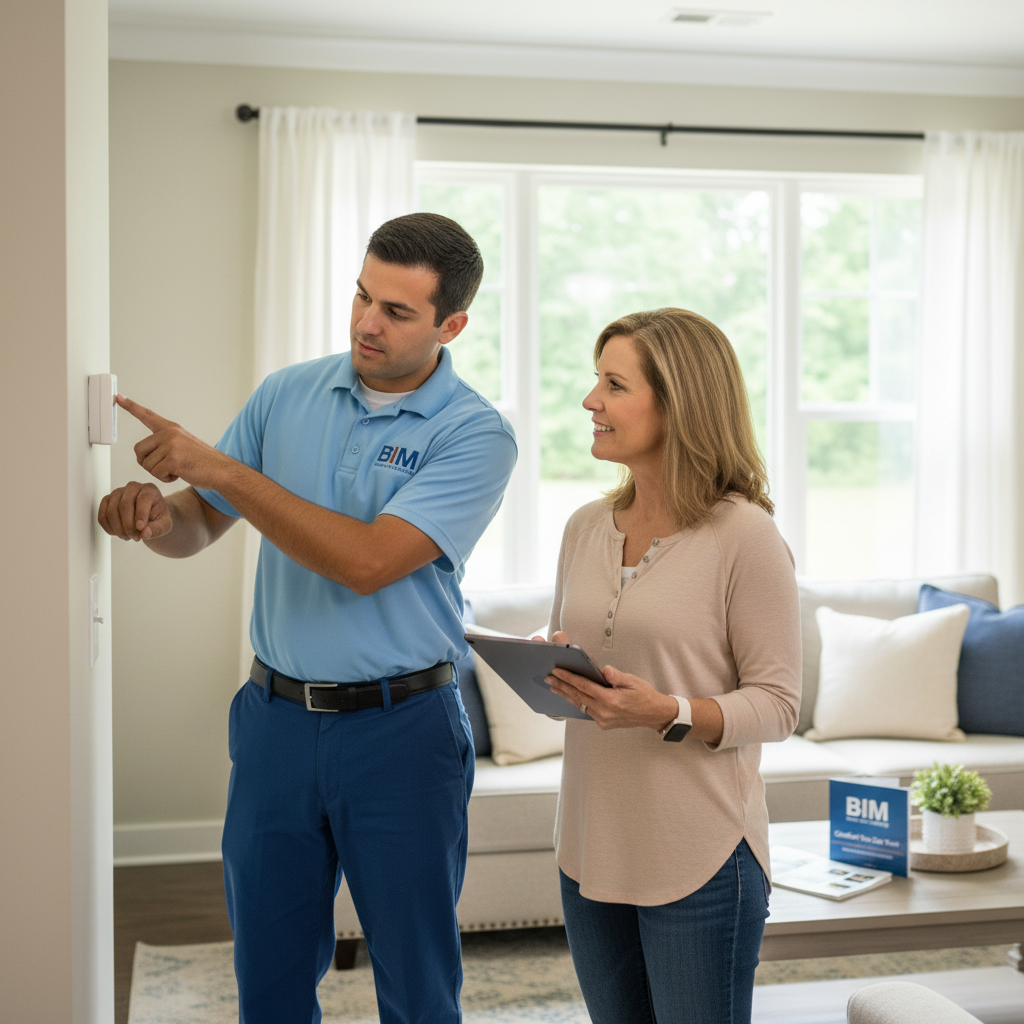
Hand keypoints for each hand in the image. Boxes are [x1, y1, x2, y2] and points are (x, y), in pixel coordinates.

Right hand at [97, 481, 171, 541]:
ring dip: (118, 528)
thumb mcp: (164, 525)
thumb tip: (144, 534)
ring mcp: (117, 492)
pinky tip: (117, 533)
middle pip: (124, 505)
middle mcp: (133, 487)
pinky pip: (103, 515)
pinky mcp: (107, 500)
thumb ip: (157, 529)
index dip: (140, 514)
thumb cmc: (157, 518)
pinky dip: (108, 527)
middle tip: (135, 538)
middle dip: (128, 525)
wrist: (148, 516)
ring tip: (127, 537)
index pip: (143, 499)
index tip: (140, 528)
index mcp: (150, 490)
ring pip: (111, 510)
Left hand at [117, 395, 230, 488]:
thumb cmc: (203, 463)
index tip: (118, 397)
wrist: (222, 471)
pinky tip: (179, 474)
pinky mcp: (173, 458)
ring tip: (177, 470)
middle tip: (166, 466)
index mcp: (172, 428)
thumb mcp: (184, 446)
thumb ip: (165, 445)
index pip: (147, 415)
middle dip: (148, 463)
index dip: (131, 406)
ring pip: (146, 464)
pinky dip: (166, 478)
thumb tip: (145, 455)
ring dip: (159, 472)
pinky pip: (155, 473)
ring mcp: (171, 444)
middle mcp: (169, 433)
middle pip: (139, 450)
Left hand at [544, 631, 677, 731]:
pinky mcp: (603, 723)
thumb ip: (616, 676)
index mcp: (610, 700)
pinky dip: (577, 702)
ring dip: (566, 694)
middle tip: (548, 677)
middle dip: (561, 685)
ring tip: (553, 686)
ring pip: (580, 704)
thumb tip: (603, 670)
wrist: (654, 714)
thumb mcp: (633, 681)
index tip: (557, 671)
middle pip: (577, 696)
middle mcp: (604, 712)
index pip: (584, 686)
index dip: (568, 678)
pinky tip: (570, 696)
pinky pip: (586, 711)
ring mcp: (603, 719)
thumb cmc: (644, 695)